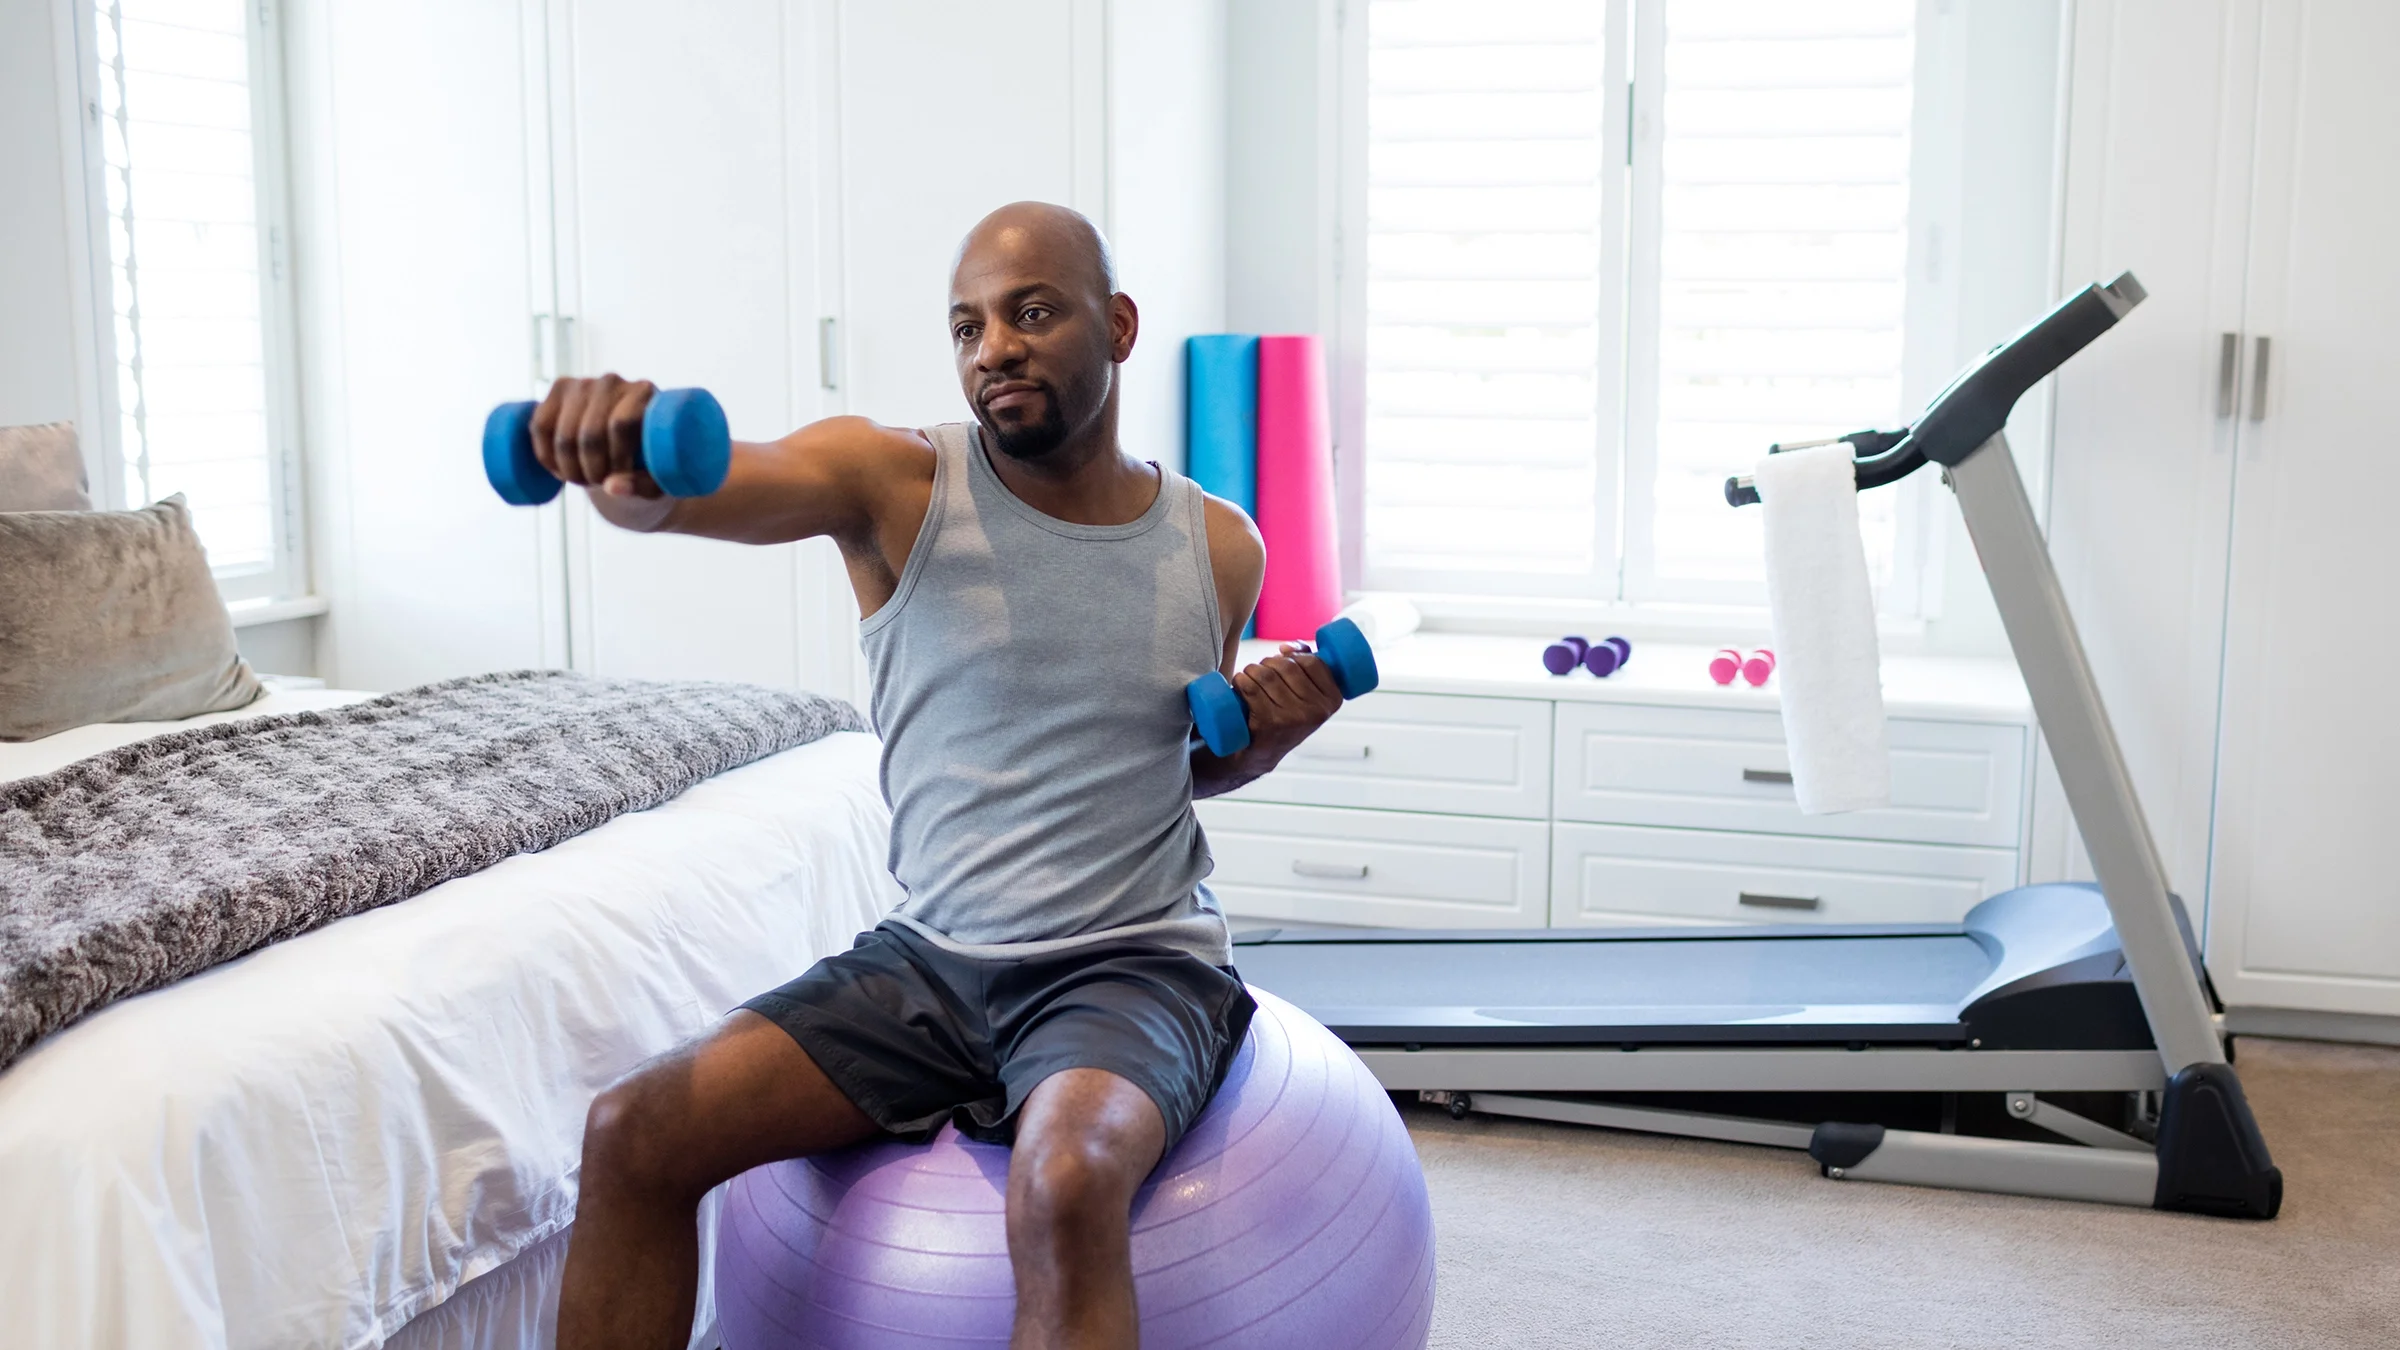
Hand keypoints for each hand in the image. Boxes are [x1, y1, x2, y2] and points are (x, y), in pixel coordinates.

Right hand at [530, 373, 661, 498]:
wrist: (622, 440)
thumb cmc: (648, 463)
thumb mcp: (656, 478)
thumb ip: (642, 485)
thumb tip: (611, 487)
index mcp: (644, 393)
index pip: (621, 425)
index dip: (615, 459)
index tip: (617, 479)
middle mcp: (612, 382)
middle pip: (591, 434)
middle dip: (590, 471)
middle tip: (597, 484)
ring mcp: (581, 384)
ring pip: (564, 435)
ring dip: (568, 469)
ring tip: (582, 480)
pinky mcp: (557, 390)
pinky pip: (540, 426)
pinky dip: (546, 455)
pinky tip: (559, 470)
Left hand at [1229, 643, 1345, 764]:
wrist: (1262, 752)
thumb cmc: (1284, 714)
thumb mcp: (1306, 694)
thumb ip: (1307, 665)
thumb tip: (1286, 647)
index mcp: (1332, 700)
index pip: (1313, 662)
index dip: (1293, 656)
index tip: (1283, 660)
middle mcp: (1316, 712)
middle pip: (1287, 666)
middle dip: (1268, 662)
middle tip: (1261, 671)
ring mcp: (1292, 718)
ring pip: (1266, 675)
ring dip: (1251, 671)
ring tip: (1249, 678)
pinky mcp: (1268, 723)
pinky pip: (1251, 688)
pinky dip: (1241, 681)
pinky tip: (1240, 684)